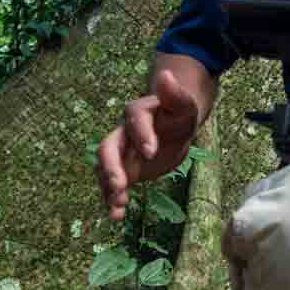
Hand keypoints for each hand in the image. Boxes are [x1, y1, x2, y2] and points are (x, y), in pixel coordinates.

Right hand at [97, 82, 200, 220]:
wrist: (174, 129)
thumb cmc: (178, 115)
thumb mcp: (183, 105)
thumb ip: (175, 94)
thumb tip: (166, 74)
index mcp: (139, 113)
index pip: (134, 119)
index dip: (141, 134)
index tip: (151, 151)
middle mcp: (123, 133)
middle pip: (107, 147)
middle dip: (111, 167)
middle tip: (120, 185)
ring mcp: (120, 154)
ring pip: (105, 169)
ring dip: (109, 187)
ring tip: (118, 207)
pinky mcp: (123, 171)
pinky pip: (111, 185)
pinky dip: (111, 200)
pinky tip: (117, 215)